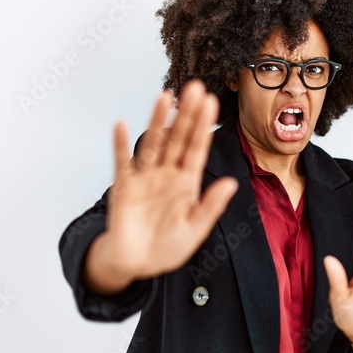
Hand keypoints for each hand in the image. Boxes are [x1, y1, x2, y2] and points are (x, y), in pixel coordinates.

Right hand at [84, 80, 237, 293]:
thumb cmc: (167, 247)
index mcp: (187, 183)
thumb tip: (232, 183)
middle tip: (195, 87)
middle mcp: (166, 175)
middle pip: (178, 138)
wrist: (137, 264)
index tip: (211, 103)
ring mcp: (145, 179)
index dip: (204, 126)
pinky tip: (121, 125)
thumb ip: (211, 206)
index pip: (197, 149)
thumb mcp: (195, 229)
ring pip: (153, 144)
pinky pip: (122, 163)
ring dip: (157, 120)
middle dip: (186, 114)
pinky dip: (120, 145)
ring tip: (165, 95)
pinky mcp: (124, 188)